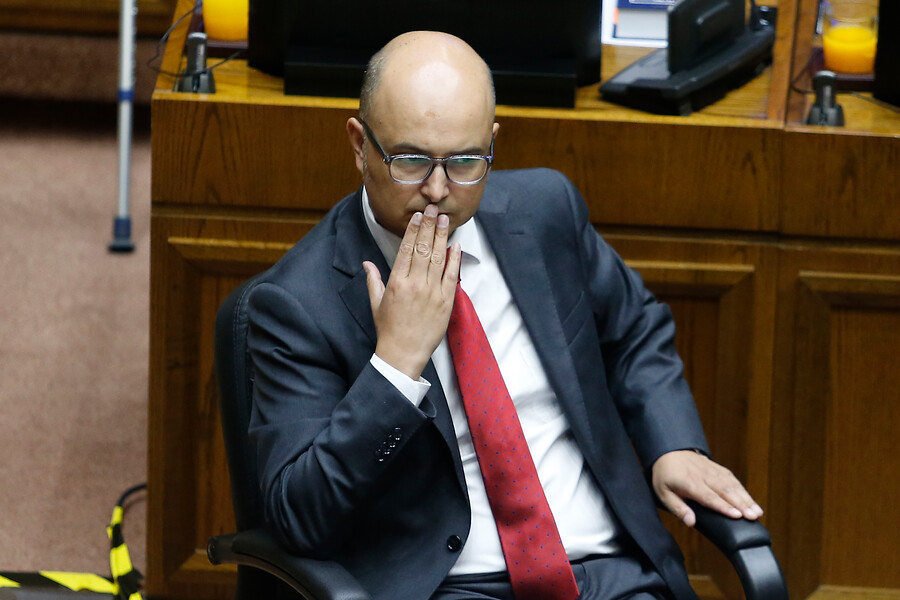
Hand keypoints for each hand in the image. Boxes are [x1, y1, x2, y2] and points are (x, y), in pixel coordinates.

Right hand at [363, 204, 461, 379]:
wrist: (403, 354)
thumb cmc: (388, 329)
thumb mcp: (376, 303)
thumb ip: (373, 280)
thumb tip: (367, 263)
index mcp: (396, 282)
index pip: (406, 249)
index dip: (413, 230)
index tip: (417, 216)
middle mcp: (415, 284)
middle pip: (423, 248)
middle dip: (429, 226)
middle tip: (434, 209)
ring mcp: (432, 292)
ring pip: (438, 258)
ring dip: (442, 237)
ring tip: (445, 220)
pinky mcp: (446, 302)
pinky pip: (451, 275)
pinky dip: (454, 259)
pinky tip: (455, 245)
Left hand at [651, 450, 763, 526]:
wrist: (668, 451)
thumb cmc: (665, 476)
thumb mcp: (663, 493)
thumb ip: (678, 508)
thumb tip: (691, 522)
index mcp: (689, 483)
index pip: (709, 496)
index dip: (723, 506)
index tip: (737, 515)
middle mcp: (703, 475)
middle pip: (725, 491)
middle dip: (741, 504)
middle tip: (754, 516)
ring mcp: (712, 470)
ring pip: (732, 485)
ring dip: (746, 498)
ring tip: (757, 512)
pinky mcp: (718, 468)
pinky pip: (732, 479)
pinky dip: (743, 490)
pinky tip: (751, 501)